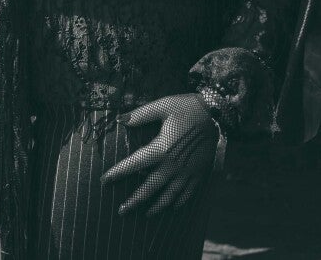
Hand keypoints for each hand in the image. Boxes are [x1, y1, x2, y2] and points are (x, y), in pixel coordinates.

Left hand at [103, 93, 219, 214]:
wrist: (216, 114)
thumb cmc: (186, 107)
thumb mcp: (162, 106)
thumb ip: (140, 115)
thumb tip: (119, 119)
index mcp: (161, 149)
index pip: (134, 164)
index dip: (118, 172)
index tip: (104, 180)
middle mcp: (173, 165)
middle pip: (150, 188)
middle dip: (135, 201)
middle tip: (122, 211)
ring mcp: (187, 172)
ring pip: (169, 196)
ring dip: (157, 207)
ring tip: (146, 215)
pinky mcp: (199, 173)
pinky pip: (188, 193)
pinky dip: (179, 202)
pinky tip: (172, 207)